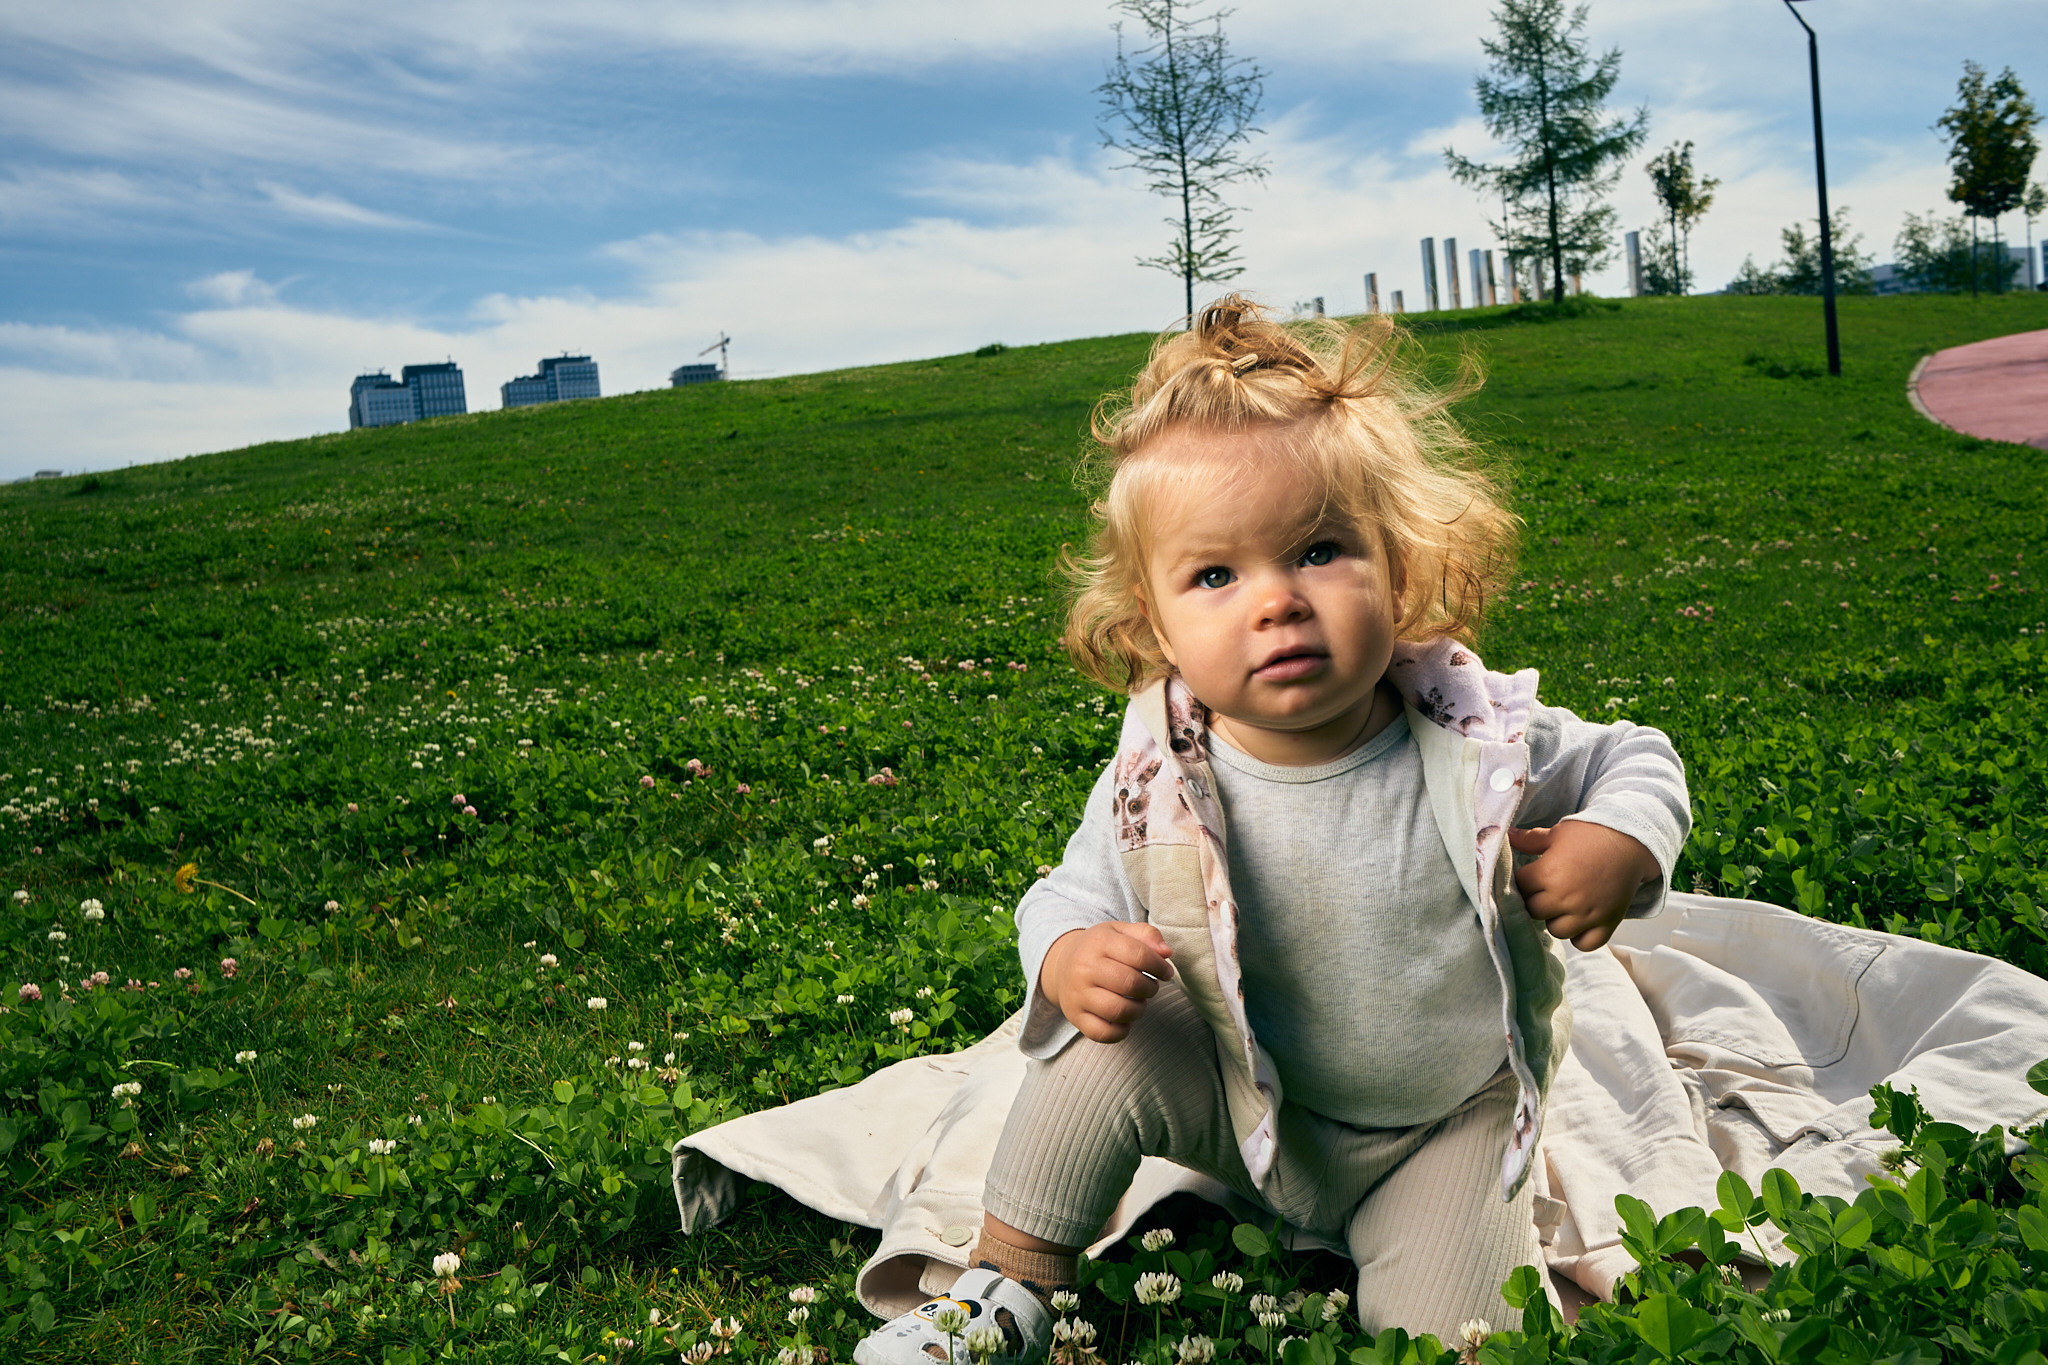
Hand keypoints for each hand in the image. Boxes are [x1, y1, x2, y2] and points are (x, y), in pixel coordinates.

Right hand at [1039, 922, 1174, 1042]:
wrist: (1060, 964)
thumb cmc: (1099, 948)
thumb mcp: (1120, 931)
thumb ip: (1147, 934)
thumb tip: (1166, 953)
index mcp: (1098, 942)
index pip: (1138, 954)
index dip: (1159, 966)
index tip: (1166, 972)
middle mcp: (1084, 968)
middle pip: (1130, 984)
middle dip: (1150, 988)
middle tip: (1151, 986)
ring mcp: (1077, 995)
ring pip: (1118, 1011)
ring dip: (1139, 1009)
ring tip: (1139, 1001)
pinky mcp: (1075, 1017)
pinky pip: (1103, 1033)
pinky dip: (1121, 1031)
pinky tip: (1125, 1019)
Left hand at [1508, 822, 1660, 950]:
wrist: (1631, 841)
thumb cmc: (1590, 834)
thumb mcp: (1557, 833)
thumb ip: (1530, 840)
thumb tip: (1507, 836)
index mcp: (1548, 874)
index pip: (1520, 886)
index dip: (1524, 880)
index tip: (1532, 875)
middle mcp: (1565, 898)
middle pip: (1534, 911)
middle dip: (1537, 900)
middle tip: (1547, 890)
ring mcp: (1586, 914)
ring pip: (1556, 931)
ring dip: (1556, 920)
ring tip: (1563, 905)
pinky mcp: (1606, 923)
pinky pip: (1585, 944)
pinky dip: (1580, 937)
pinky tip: (1580, 922)